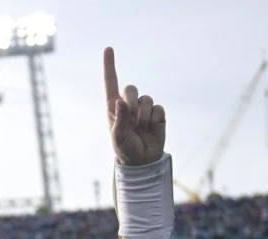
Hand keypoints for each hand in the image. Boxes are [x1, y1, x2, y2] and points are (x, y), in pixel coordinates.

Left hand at [103, 47, 165, 165]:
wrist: (142, 161)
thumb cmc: (125, 149)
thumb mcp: (118, 137)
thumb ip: (119, 119)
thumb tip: (120, 101)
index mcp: (114, 107)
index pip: (111, 83)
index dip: (110, 66)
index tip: (109, 49)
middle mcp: (129, 104)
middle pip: (131, 88)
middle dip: (132, 103)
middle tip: (132, 121)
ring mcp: (144, 108)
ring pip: (146, 99)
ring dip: (144, 116)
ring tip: (141, 129)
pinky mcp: (158, 114)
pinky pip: (158, 108)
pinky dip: (155, 119)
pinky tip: (152, 129)